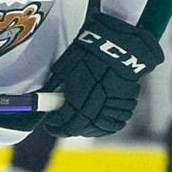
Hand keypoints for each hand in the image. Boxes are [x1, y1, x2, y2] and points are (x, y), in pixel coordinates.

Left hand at [42, 11, 163, 137]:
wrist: (119, 41)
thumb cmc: (88, 50)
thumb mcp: (65, 65)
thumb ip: (56, 84)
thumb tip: (44, 98)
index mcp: (80, 89)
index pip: (66, 118)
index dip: (57, 125)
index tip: (51, 125)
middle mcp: (98, 97)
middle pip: (82, 125)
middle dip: (69, 130)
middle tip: (61, 129)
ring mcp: (114, 99)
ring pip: (101, 125)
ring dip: (88, 130)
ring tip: (79, 128)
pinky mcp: (128, 98)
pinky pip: (118, 119)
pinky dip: (107, 125)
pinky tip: (98, 124)